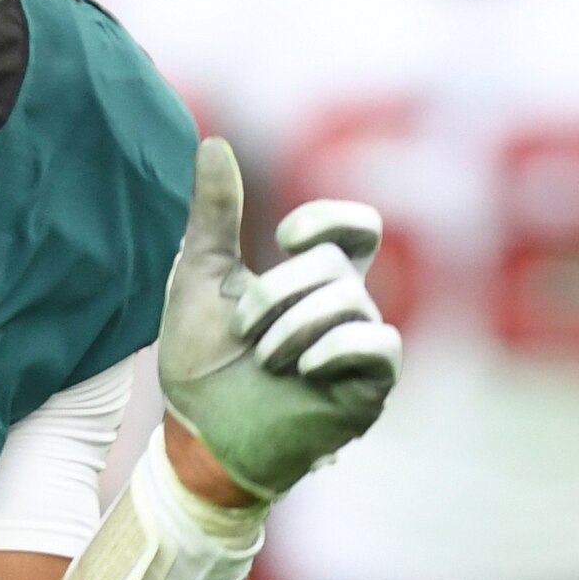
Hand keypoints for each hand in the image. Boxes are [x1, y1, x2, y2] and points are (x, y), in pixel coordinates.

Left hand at [157, 138, 403, 501]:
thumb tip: (214, 142)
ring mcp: (359, 351)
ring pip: (351, 303)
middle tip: (245, 330)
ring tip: (263, 360)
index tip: (281, 237)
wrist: (198, 438)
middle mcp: (347, 310)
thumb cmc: (202, 363)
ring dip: (292, 326)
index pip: (358, 228)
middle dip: (278, 291)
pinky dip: (337, 347)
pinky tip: (302, 366)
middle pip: (336, 266)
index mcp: (315, 280)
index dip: (329, 219)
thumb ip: (213, 214)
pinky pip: (379, 346)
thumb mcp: (199, 278)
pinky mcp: (367, 390)